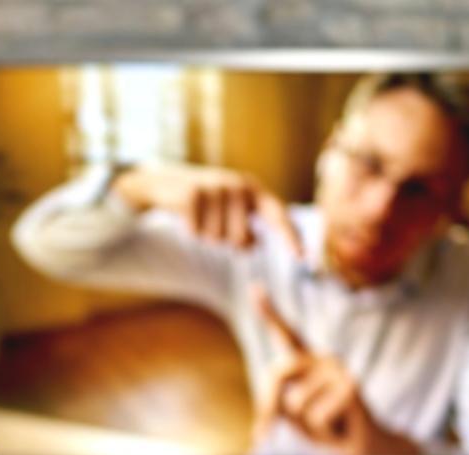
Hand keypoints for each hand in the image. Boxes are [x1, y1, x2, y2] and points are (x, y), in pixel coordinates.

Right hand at [112, 162, 302, 253]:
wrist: (165, 183)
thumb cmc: (205, 203)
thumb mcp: (229, 213)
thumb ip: (246, 229)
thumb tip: (254, 245)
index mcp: (253, 189)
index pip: (278, 215)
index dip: (290, 237)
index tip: (303, 258)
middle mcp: (238, 185)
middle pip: (241, 240)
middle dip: (227, 242)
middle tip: (215, 225)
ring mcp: (216, 188)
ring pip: (218, 240)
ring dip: (207, 237)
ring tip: (200, 217)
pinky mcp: (194, 195)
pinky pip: (198, 234)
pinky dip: (191, 232)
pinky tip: (187, 218)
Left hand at [251, 285, 420, 454]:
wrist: (362, 447)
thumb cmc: (324, 429)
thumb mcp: (292, 416)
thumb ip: (275, 406)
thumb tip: (265, 415)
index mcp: (307, 361)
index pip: (285, 333)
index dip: (268, 312)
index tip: (254, 287)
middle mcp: (323, 358)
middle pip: (278, 372)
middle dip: (270, 407)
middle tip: (281, 431)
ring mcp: (339, 369)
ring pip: (295, 403)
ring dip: (306, 425)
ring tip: (328, 422)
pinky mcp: (351, 387)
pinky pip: (316, 417)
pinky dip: (323, 431)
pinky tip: (340, 426)